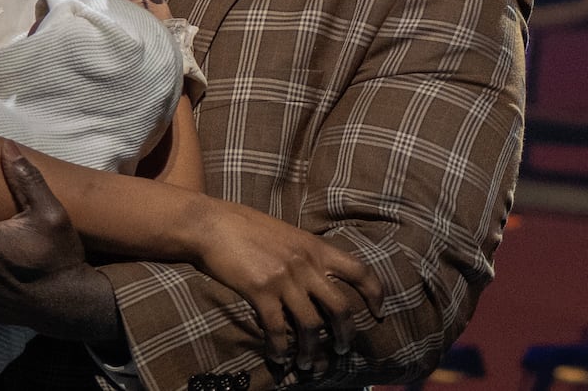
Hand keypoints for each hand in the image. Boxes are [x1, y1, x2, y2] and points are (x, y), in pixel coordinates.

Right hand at [194, 200, 384, 372]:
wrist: (209, 223)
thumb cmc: (242, 226)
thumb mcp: (284, 233)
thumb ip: (303, 253)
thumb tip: (314, 274)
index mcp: (315, 246)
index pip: (359, 271)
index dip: (374, 294)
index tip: (378, 312)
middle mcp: (306, 263)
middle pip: (340, 307)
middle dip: (345, 335)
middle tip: (340, 350)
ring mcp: (284, 277)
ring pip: (311, 325)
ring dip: (312, 350)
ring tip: (309, 364)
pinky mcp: (261, 290)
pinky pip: (277, 328)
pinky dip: (280, 348)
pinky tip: (278, 358)